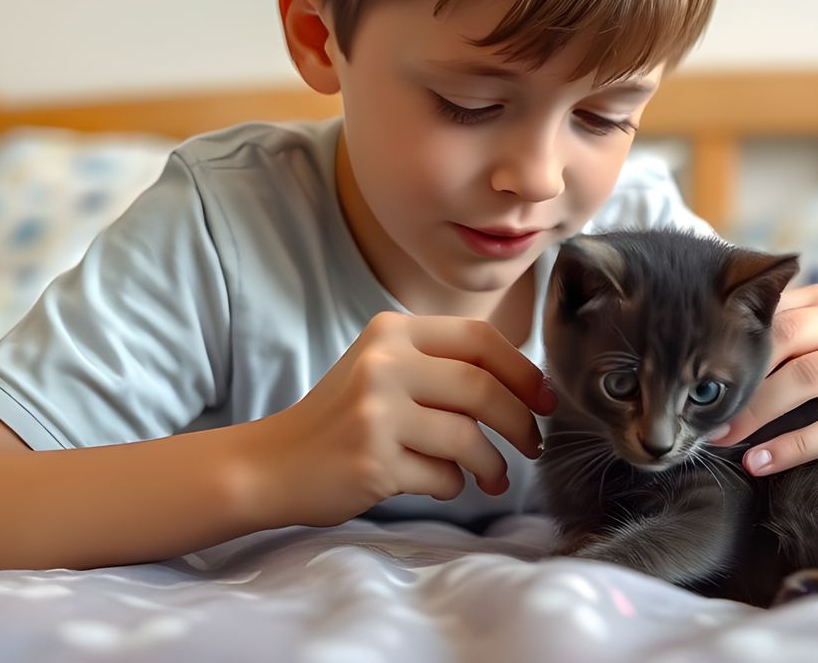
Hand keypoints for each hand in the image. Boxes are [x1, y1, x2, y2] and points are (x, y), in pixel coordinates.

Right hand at [237, 311, 554, 527]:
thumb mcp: (383, 369)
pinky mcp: (373, 461)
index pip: (480, 338)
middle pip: (483, 389)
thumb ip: (442, 367)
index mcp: (392, 331)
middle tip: (533, 445)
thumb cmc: (342, 419)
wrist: (273, 463)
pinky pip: (443, 477)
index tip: (544, 400)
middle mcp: (383, 363)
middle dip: (521, 423)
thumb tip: (527, 386)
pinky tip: (438, 484)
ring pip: (469, 438)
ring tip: (493, 477)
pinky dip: (452, 486)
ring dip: (493, 464)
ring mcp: (375, 413)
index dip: (523, 370)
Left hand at [709, 283, 817, 475]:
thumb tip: (692, 356)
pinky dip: (793, 447)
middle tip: (697, 407)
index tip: (685, 368)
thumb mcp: (816, 338)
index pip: (766, 308)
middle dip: (738, 374)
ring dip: (759, 409)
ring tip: (722, 437)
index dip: (723, 337)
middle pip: (786, 336)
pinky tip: (759, 462)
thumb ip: (770, 335)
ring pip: (810, 376)